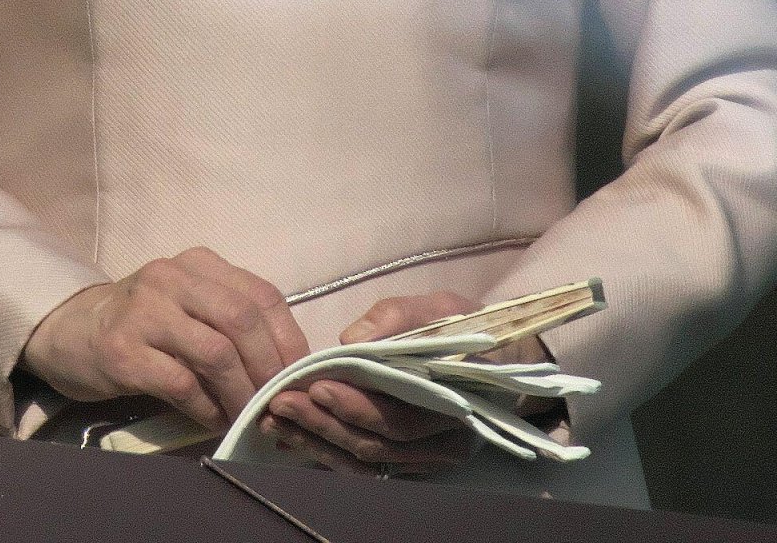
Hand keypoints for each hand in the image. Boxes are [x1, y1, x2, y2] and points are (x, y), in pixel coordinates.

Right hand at [21, 246, 310, 432]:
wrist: (72, 330)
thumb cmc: (144, 324)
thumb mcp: (189, 306)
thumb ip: (230, 323)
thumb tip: (285, 370)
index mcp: (199, 264)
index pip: (262, 295)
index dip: (290, 339)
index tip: (300, 377)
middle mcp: (173, 277)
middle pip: (242, 320)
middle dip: (269, 369)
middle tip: (276, 403)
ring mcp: (145, 310)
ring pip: (215, 352)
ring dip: (240, 393)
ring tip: (246, 417)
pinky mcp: (122, 349)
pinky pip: (180, 382)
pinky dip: (205, 407)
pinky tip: (211, 419)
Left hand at [261, 290, 551, 472]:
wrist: (500, 361)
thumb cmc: (466, 328)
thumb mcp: (442, 308)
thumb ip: (398, 317)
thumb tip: (349, 340)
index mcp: (455, 403)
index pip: (398, 416)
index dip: (355, 405)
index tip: (315, 385)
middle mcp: (443, 442)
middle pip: (376, 444)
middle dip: (323, 424)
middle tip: (279, 403)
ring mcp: (427, 459)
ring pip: (367, 462)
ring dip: (318, 443)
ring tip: (276, 420)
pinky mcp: (410, 463)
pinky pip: (366, 468)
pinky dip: (328, 454)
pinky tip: (296, 438)